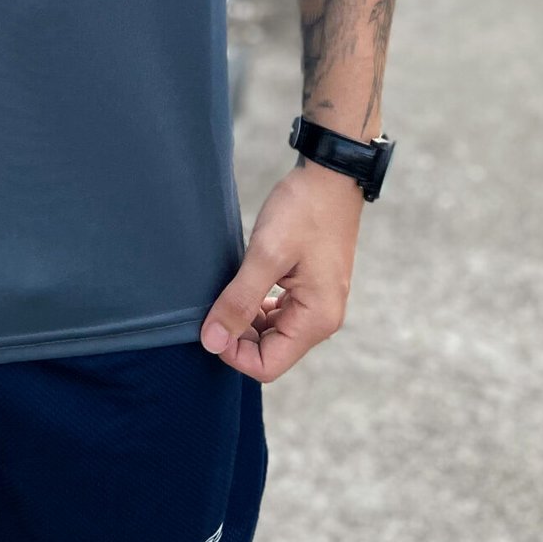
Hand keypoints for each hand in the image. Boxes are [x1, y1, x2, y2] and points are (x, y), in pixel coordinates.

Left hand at [197, 159, 364, 382]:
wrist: (331, 175)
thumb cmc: (303, 210)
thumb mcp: (266, 254)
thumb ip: (239, 300)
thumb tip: (211, 342)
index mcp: (316, 320)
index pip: (267, 366)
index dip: (233, 352)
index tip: (211, 323)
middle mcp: (322, 320)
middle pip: (270, 352)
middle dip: (237, 337)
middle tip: (213, 304)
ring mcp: (318, 304)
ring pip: (273, 334)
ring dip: (246, 321)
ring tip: (226, 291)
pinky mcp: (311, 288)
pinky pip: (280, 313)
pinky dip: (257, 307)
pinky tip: (243, 285)